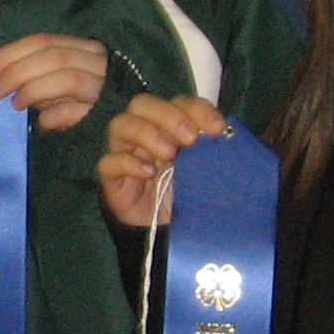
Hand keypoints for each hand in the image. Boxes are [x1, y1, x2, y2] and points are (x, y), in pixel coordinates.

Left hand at [0, 33, 109, 131]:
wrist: (126, 133)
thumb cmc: (82, 99)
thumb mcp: (60, 78)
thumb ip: (36, 70)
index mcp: (84, 47)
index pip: (44, 41)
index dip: (11, 53)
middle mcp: (98, 62)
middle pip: (53, 57)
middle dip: (17, 72)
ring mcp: (105, 87)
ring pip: (66, 79)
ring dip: (33, 91)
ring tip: (16, 105)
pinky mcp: (107, 114)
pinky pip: (75, 111)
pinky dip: (53, 116)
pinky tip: (43, 122)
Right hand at [97, 92, 230, 232]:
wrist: (171, 231)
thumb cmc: (189, 195)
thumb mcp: (206, 169)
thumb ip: (212, 150)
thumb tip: (225, 134)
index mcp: (170, 127)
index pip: (177, 102)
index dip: (197, 109)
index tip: (217, 128)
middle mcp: (144, 133)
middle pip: (142, 104)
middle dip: (168, 116)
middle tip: (189, 139)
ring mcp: (125, 153)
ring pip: (120, 124)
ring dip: (146, 133)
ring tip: (169, 154)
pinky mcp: (112, 178)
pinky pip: (108, 162)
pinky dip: (128, 162)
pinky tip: (148, 173)